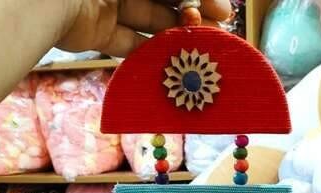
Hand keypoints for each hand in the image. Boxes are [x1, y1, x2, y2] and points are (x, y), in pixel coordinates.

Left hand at [59, 0, 233, 56]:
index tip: (223, 8)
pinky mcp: (97, 32)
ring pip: (151, 21)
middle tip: (218, 28)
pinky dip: (151, 52)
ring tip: (201, 47)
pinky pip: (129, 43)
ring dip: (178, 34)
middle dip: (194, 13)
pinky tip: (175, 59)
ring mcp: (108, 4)